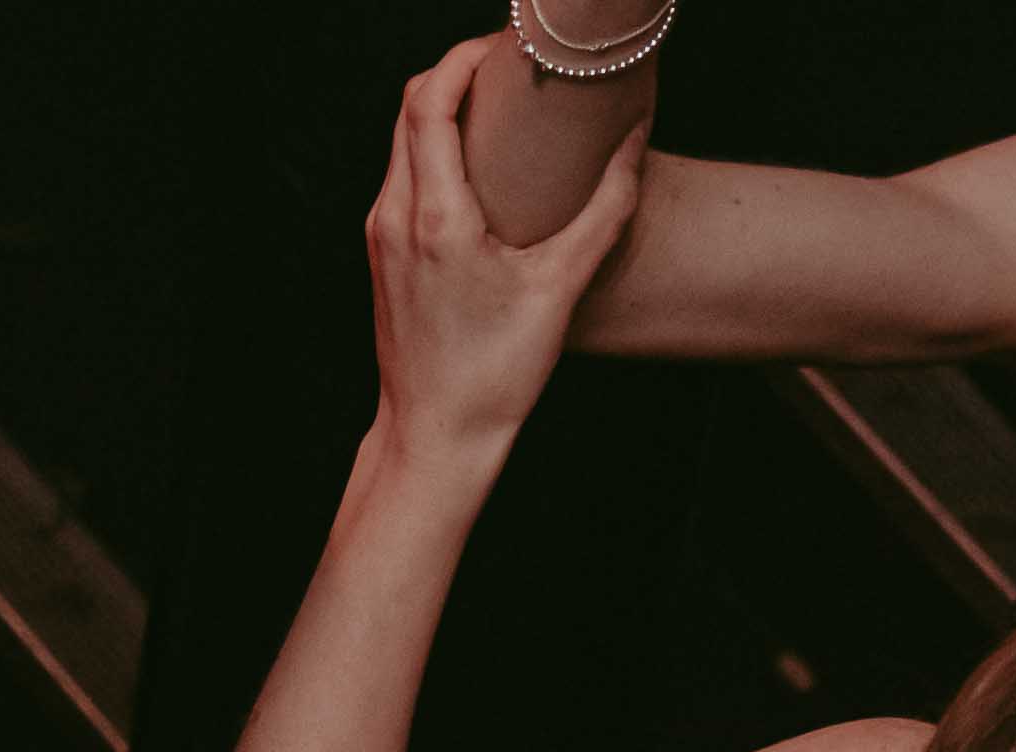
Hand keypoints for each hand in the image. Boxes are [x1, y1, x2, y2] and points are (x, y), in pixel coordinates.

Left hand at [364, 38, 639, 465]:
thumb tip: (635, 142)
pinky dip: (435, 146)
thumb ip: (605, 210)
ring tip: (502, 102)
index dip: (466, 58)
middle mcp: (395, 217)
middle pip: (409, 107)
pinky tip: (479, 156)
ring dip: (445, 107)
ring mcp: (381, 235)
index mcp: (434, 218)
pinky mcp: (383, 253)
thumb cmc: (493, 375)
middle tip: (513, 65)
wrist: (433, 439)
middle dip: (459, 72)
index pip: (429, 102)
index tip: (509, 47)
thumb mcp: (561, 288)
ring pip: (402, 140)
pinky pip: (403, 174)